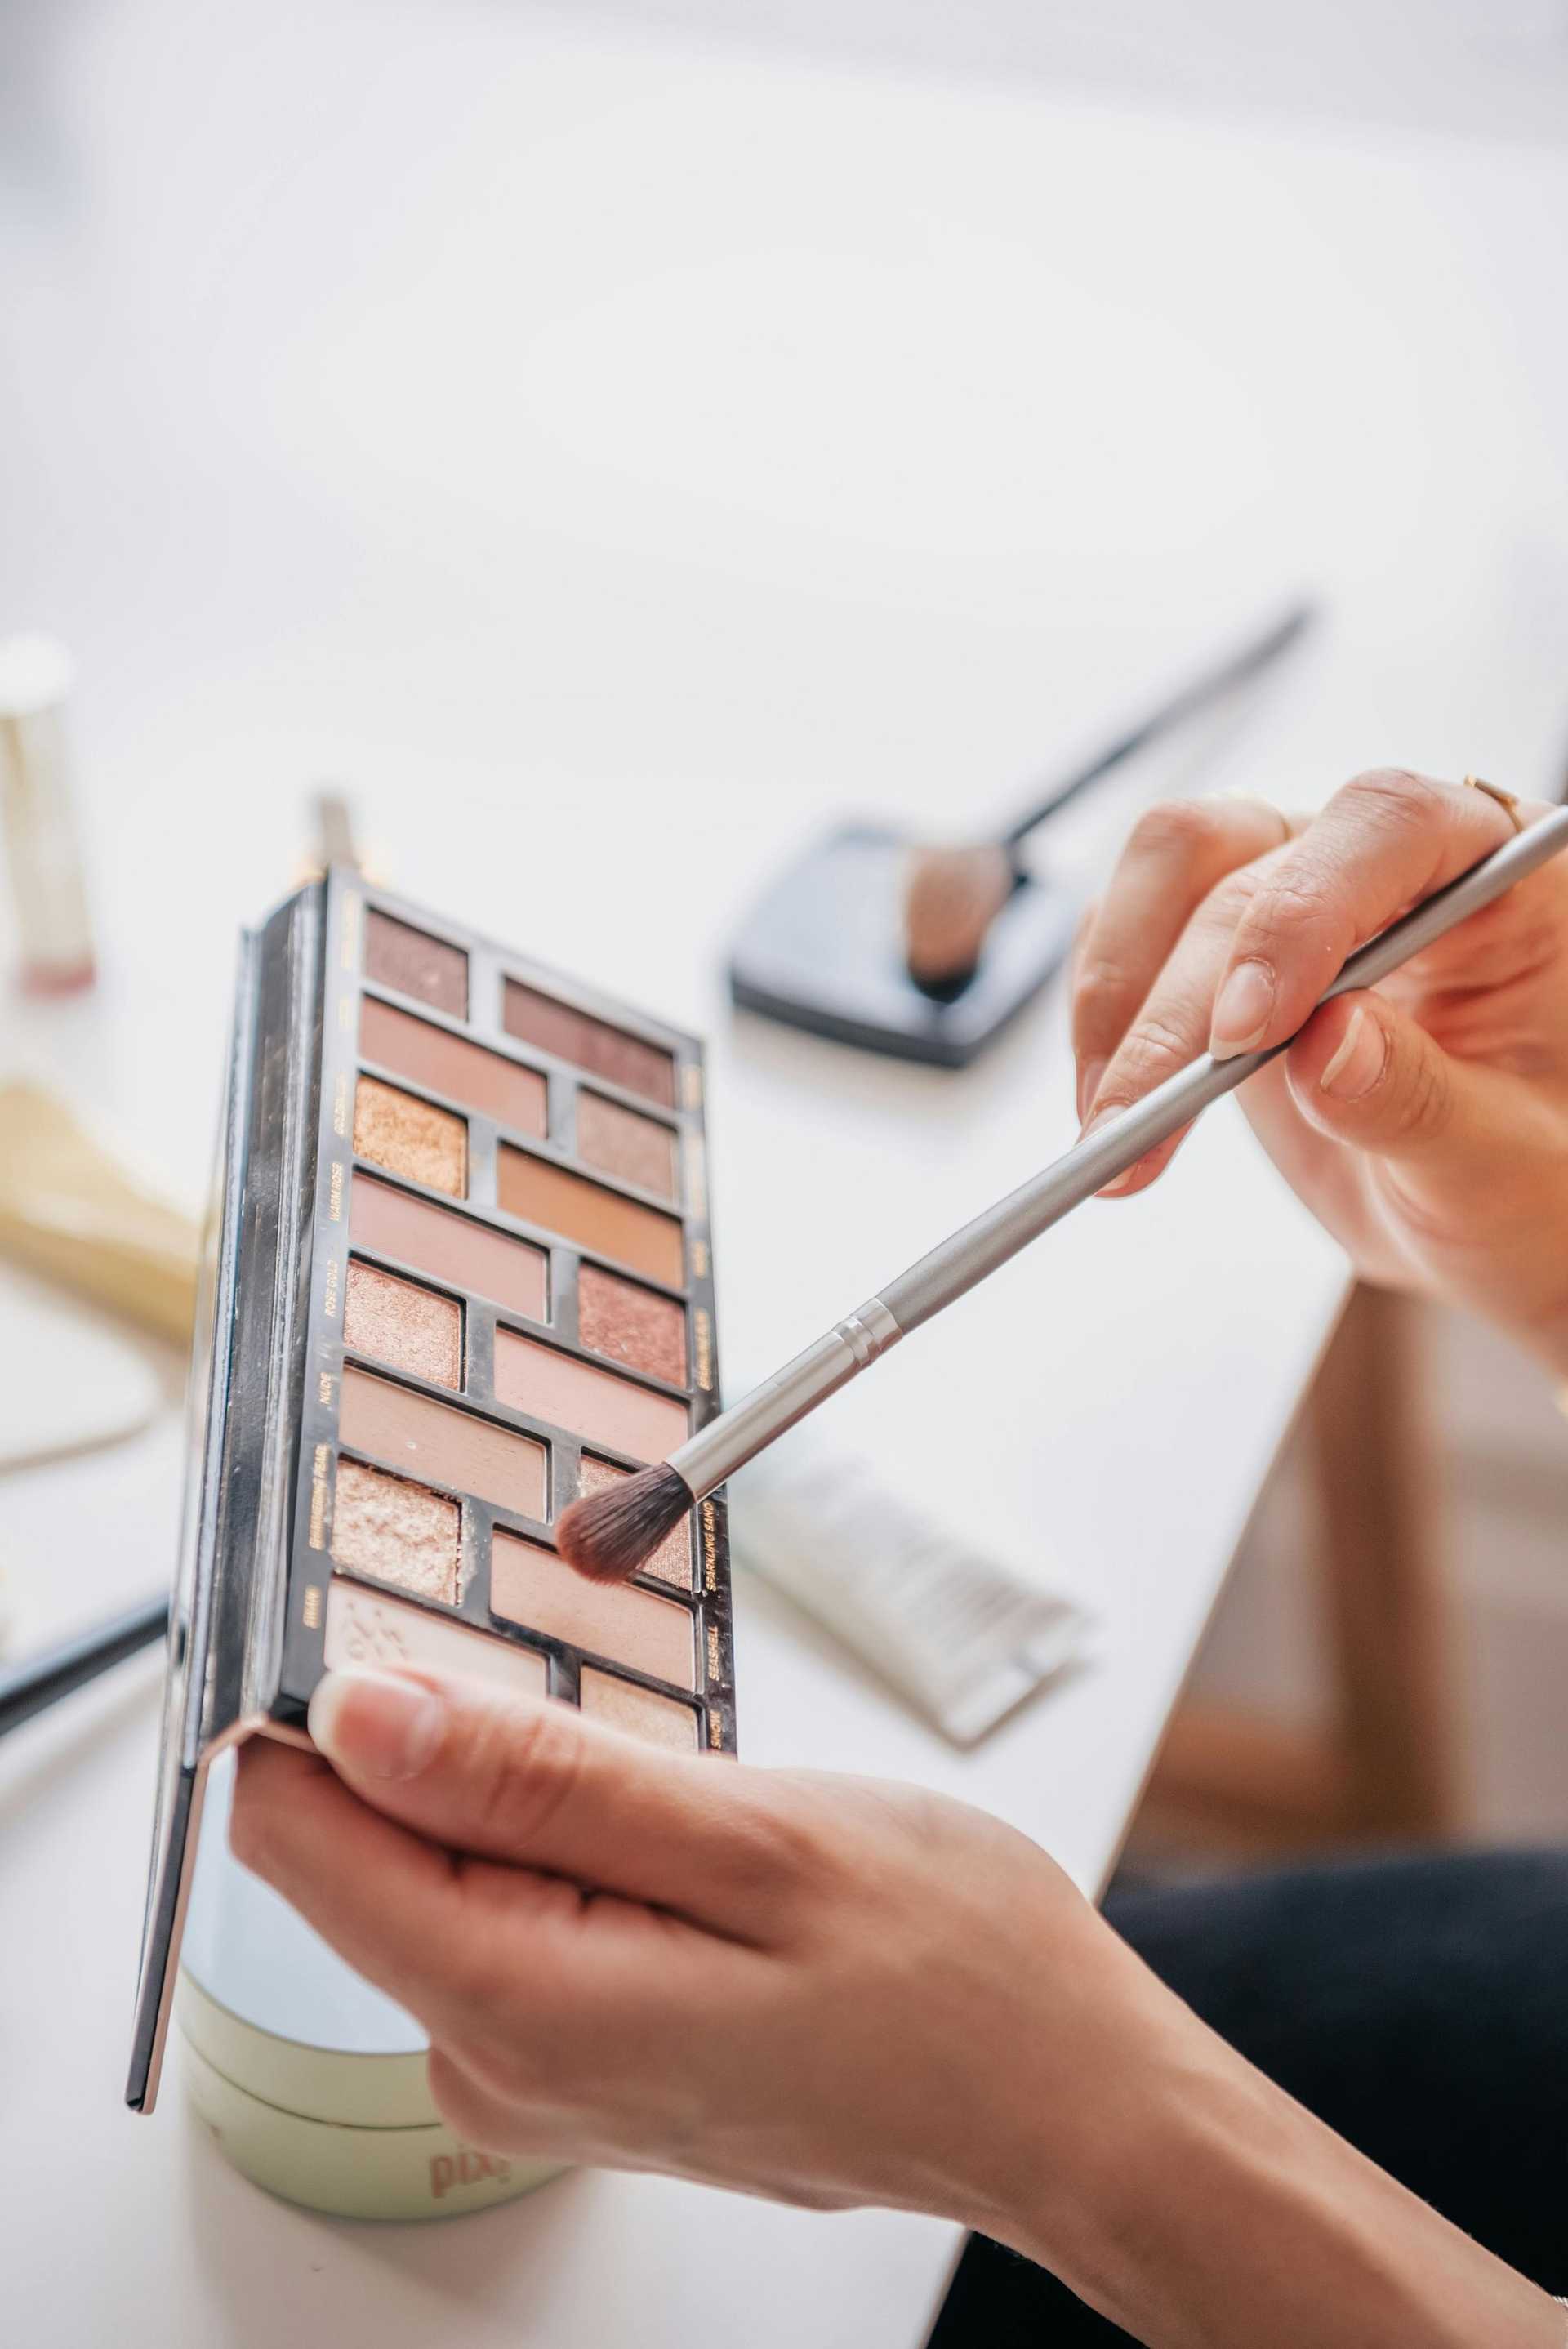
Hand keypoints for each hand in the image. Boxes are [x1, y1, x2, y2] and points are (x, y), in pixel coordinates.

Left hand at [233, 1670, 1562, 2346]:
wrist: (1067, 2106)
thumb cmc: (955, 1973)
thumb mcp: (755, 1836)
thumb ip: (539, 1781)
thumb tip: (359, 1716)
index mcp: (518, 2004)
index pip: (295, 1838)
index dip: (318, 1701)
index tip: (389, 1607)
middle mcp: (494, 2066)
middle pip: (369, 1849)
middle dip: (453, 1736)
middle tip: (615, 1699)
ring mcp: (536, 2075)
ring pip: (451, 1872)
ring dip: (531, 1788)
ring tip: (685, 1784)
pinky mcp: (582, 2061)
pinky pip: (516, 1915)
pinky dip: (572, 1843)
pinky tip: (687, 1835)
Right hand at [1072, 771, 1567, 1370]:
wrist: (1483, 1216)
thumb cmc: (1528, 1178)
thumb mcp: (1505, 1167)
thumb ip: (1424, 1102)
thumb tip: (1325, 1045)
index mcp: (1496, 875)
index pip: (1388, 828)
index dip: (1303, 914)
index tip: (1246, 1034)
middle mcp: (1388, 860)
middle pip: (1247, 867)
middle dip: (1178, 1009)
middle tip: (1135, 1128)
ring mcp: (1295, 889)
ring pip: (1168, 867)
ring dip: (1118, 999)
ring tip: (1111, 1133)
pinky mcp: (1221, 944)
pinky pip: (1131, 930)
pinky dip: (1102, 1021)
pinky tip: (1111, 1112)